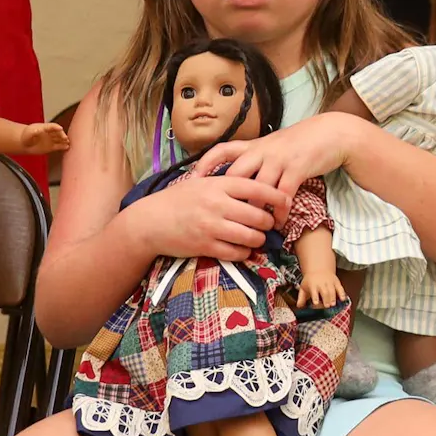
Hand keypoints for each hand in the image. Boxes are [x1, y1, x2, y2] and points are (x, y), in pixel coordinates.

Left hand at [19, 122, 69, 154]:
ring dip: (64, 140)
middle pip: (57, 132)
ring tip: (68, 142)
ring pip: (59, 139)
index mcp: (44, 127)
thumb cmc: (26, 137)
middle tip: (65, 137)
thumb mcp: (28, 134)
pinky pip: (58, 146)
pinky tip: (67, 147)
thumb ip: (33, 132)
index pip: (52, 126)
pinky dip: (63, 146)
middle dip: (61, 134)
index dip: (56, 127)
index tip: (60, 128)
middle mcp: (49, 133)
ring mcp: (50, 139)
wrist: (24, 144)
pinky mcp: (51, 146)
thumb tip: (37, 130)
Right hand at [122, 174, 285, 262]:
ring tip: (256, 237)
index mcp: (217, 185)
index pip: (257, 187)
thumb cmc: (177, 200)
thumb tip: (257, 188)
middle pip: (258, 215)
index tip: (285, 202)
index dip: (276, 196)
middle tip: (268, 224)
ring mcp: (211, 227)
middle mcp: (216, 205)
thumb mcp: (201, 183)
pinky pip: (237, 253)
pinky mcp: (206, 246)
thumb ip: (226, 183)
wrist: (151, 221)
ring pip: (251, 237)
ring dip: (259, 239)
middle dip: (268, 222)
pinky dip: (244, 253)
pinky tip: (242, 248)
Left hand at [190, 113, 359, 220]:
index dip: (205, 163)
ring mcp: (279, 159)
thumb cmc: (297, 143)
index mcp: (253, 145)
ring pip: (258, 188)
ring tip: (251, 229)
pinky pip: (283, 194)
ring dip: (254, 211)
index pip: (222, 150)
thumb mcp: (271, 146)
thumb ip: (253, 160)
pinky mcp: (296, 168)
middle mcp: (262, 150)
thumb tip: (233, 180)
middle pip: (235, 174)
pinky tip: (278, 222)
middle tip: (219, 217)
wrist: (329, 133)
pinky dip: (279, 211)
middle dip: (226, 197)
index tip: (193, 179)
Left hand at [296, 272, 346, 308]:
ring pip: (332, 290)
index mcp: (312, 285)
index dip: (315, 298)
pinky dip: (342, 293)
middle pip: (325, 292)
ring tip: (333, 304)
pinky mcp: (336, 282)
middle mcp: (321, 283)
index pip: (314, 292)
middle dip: (326, 299)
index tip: (316, 303)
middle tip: (327, 306)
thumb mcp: (303, 288)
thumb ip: (301, 298)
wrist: (318, 269)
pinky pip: (340, 288)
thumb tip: (298, 306)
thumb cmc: (310, 281)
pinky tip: (342, 299)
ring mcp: (329, 282)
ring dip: (333, 298)